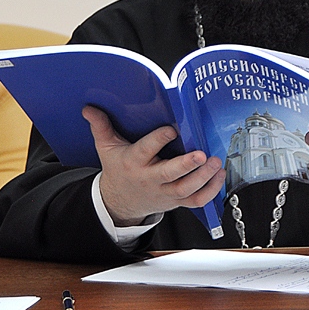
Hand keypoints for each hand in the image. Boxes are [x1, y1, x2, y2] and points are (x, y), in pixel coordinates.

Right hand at [82, 105, 225, 226]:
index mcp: (134, 162)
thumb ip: (100, 127)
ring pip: (187, 189)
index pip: (146, 150)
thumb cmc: (118, 169)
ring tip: (215, 162)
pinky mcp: (177, 201)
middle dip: (186, 165)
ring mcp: (166, 192)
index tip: (171, 129)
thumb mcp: (106, 148)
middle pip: (170, 175)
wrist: (120, 201)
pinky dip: (211, 191)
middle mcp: (151, 178)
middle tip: (201, 154)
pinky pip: (196, 201)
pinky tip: (220, 175)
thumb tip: (89, 108)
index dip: (158, 140)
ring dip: (204, 177)